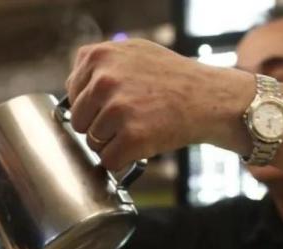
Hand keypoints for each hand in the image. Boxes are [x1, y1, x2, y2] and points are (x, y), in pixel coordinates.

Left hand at [66, 39, 253, 170]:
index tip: (115, 106)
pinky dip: (123, 160)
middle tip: (129, 120)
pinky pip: (109, 161)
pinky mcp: (132, 137)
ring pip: (92, 143)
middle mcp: (104, 80)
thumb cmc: (174, 77)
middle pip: (80, 121)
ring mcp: (117, 109)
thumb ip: (101, 64)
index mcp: (98, 56)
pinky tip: (142, 145)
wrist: (209, 98)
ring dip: (113, 143)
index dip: (93, 106)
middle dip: (100, 126)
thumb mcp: (133, 52)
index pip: (73, 94)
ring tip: (140, 129)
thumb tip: (72, 87)